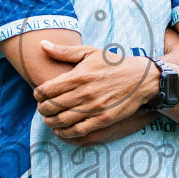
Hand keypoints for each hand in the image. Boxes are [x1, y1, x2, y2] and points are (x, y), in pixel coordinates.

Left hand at [33, 40, 157, 139]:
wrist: (141, 78)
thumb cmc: (113, 64)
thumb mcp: (89, 52)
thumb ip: (64, 51)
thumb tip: (42, 44)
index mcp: (78, 76)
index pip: (47, 89)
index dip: (38, 94)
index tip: (38, 95)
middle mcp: (84, 93)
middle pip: (52, 107)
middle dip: (42, 109)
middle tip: (42, 109)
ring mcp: (94, 107)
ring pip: (62, 120)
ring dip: (50, 122)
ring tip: (49, 120)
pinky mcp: (103, 119)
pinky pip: (78, 130)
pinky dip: (65, 132)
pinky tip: (61, 130)